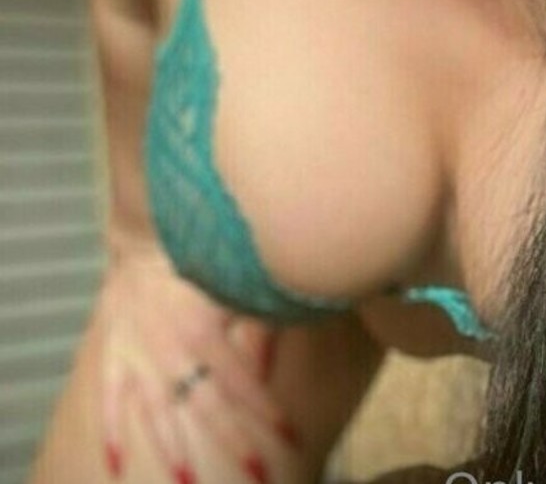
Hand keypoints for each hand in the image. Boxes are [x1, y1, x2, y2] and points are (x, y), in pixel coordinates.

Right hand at [99, 245, 298, 482]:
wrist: (150, 231)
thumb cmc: (203, 256)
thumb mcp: (235, 283)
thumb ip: (257, 322)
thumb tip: (276, 362)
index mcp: (203, 330)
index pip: (240, 381)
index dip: (265, 411)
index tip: (291, 438)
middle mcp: (170, 348)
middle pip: (204, 406)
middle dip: (232, 443)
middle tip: (258, 476)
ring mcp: (137, 353)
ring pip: (156, 411)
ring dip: (174, 450)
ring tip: (189, 483)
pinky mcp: (112, 352)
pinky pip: (109, 396)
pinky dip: (111, 429)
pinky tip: (116, 461)